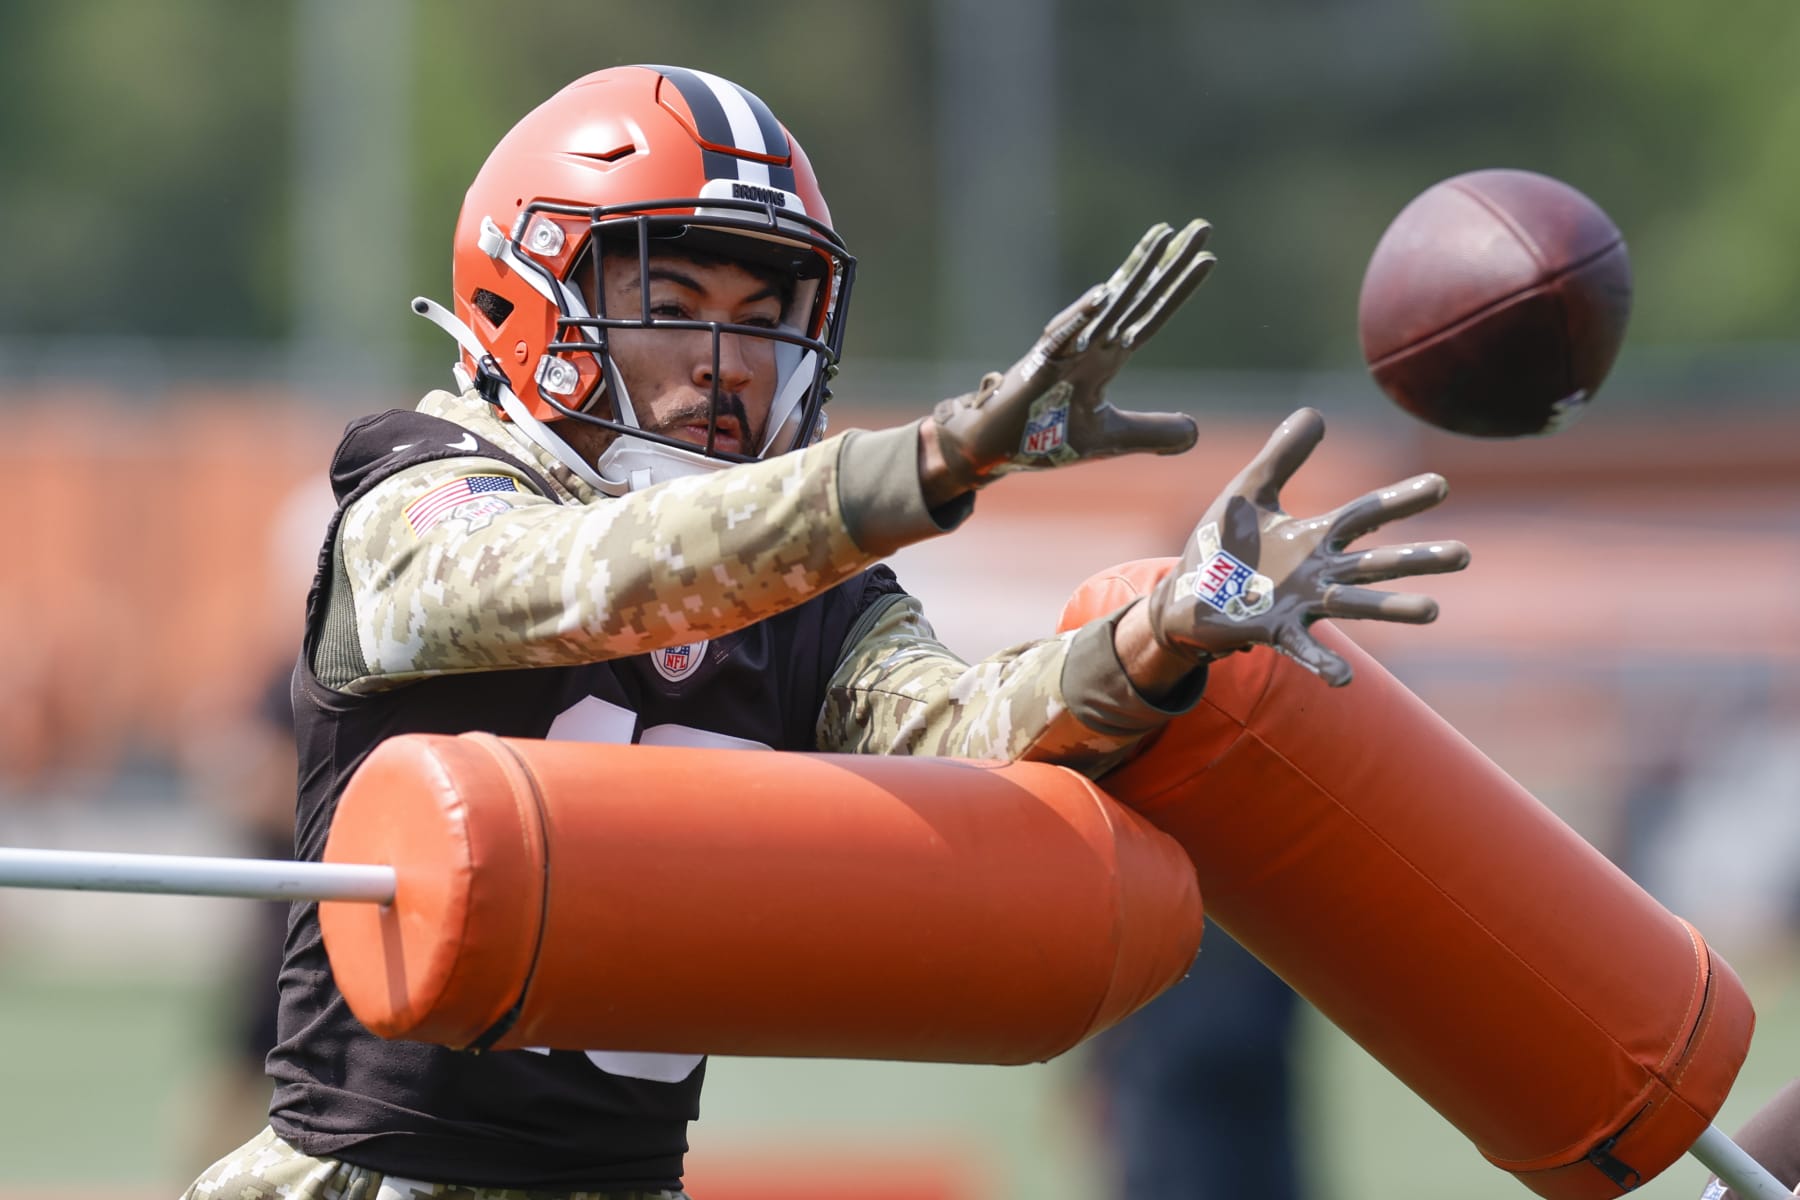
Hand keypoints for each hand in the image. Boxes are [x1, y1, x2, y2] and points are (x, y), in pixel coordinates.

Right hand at [925, 221, 1214, 492]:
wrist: (993, 449)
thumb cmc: (1044, 438)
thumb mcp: (1110, 438)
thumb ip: (1152, 432)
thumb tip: (1195, 434)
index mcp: (1105, 358)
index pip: (1150, 316)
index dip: (1179, 288)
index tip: (1207, 257)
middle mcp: (1089, 344)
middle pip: (1137, 296)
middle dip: (1169, 261)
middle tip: (1203, 225)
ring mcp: (1064, 351)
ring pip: (1106, 304)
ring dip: (1135, 270)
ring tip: (1166, 234)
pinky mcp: (1037, 367)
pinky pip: (1060, 337)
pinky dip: (1081, 316)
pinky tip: (1105, 293)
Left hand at [1144, 407, 1469, 686]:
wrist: (1184, 595)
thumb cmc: (1223, 547)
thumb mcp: (1248, 491)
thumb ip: (1281, 455)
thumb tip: (1315, 413)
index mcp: (1314, 539)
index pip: (1365, 514)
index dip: (1400, 500)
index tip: (1441, 485)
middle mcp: (1318, 574)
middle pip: (1374, 563)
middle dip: (1417, 559)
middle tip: (1464, 554)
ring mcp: (1300, 606)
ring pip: (1354, 605)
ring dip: (1391, 609)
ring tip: (1432, 611)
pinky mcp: (1274, 631)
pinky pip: (1304, 649)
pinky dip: (1324, 663)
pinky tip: (1343, 679)